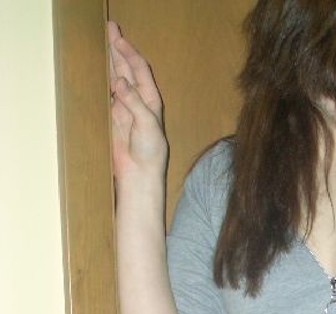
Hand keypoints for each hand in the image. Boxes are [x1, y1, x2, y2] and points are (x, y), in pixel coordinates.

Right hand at [107, 20, 167, 178]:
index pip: (139, 70)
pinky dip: (101, 81)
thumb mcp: (148, 125)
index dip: (128, 52)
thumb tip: (120, 81)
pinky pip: (106, 95)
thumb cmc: (150, 153)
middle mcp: (138, 101)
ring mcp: (124, 108)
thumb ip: (135, 103)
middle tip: (108, 29)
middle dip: (118, 49)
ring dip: (109, 62)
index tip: (116, 37)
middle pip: (127, 69)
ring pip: (116, 78)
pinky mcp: (113, 118)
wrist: (139, 174)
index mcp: (150, 100)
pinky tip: (96, 70)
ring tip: (101, 43)